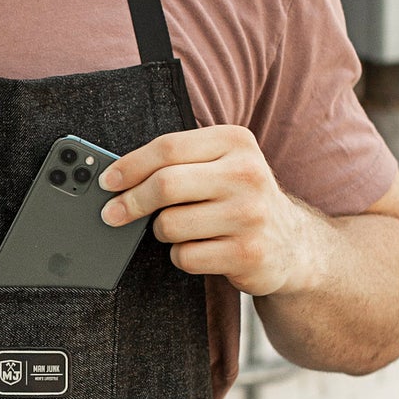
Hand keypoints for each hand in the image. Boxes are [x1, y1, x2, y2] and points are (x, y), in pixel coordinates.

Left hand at [97, 125, 317, 299]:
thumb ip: (178, 162)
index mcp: (236, 141)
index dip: (129, 166)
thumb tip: (116, 178)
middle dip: (130, 202)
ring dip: (163, 232)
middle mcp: (247, 174)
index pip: (168, 147)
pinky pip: (185, 256)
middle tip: (112, 213)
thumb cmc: (240, 199)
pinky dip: (181, 256)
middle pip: (165, 184)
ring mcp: (249, 215)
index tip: (107, 181)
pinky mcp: (247, 253)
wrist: (292, 244)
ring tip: (183, 229)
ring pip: (170, 225)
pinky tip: (201, 249)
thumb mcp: (221, 164)